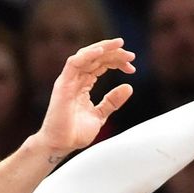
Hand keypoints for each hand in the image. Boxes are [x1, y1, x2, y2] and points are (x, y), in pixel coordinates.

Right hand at [36, 39, 135, 156]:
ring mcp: (68, 80)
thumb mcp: (100, 115)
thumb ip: (112, 101)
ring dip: (103, 49)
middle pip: (95, 58)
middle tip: (131, 55)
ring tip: (120, 46)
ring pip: (85, 56)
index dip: (116, 62)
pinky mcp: (63, 84)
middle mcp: (75, 79)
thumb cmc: (75, 132)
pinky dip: (87, 55)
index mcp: (82, 84)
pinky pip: (74, 63)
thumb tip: (129, 87)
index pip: (100, 65)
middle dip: (114, 53)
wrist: (61, 145)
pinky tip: (101, 52)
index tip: (132, 68)